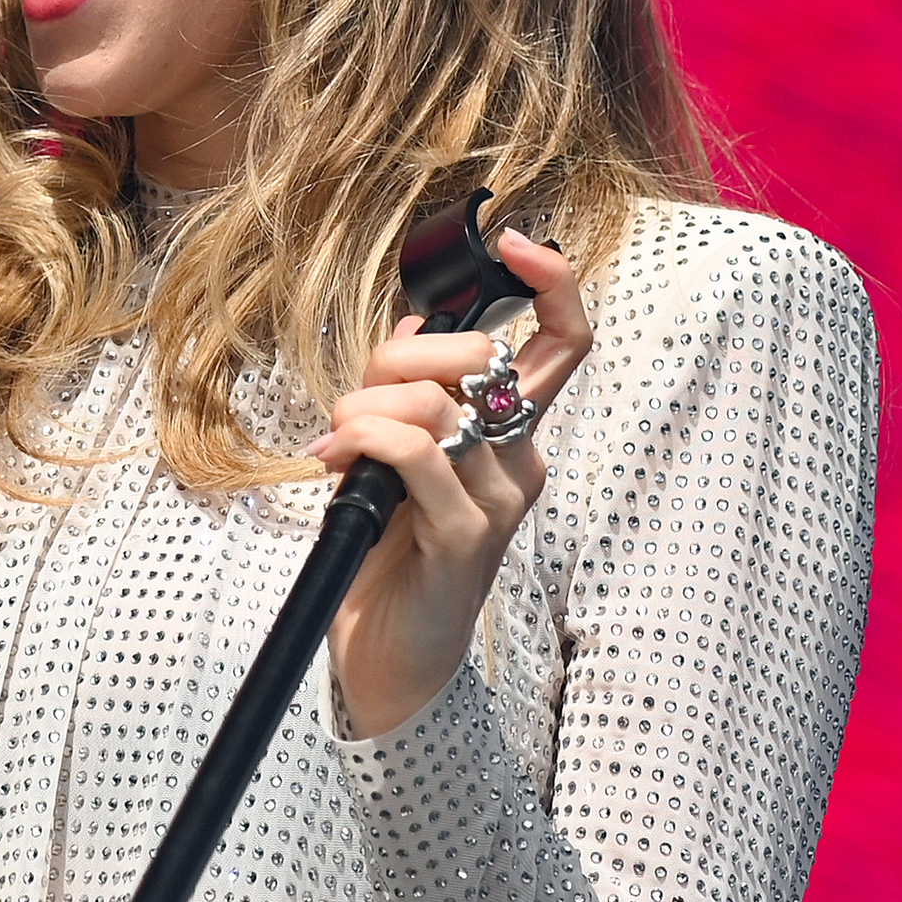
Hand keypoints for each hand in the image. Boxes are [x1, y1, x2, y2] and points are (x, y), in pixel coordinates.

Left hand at [310, 229, 594, 740]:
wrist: (387, 660)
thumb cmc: (391, 557)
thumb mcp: (397, 458)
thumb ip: (411, 394)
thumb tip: (410, 324)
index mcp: (512, 437)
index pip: (565, 342)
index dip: (552, 280)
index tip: (514, 241)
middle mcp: (520, 464)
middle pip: (481, 356)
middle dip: (400, 353)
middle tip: (353, 399)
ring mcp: (498, 502)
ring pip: (440, 401)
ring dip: (367, 406)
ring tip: (335, 444)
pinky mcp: (464, 539)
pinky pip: (419, 452)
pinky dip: (368, 437)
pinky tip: (337, 457)